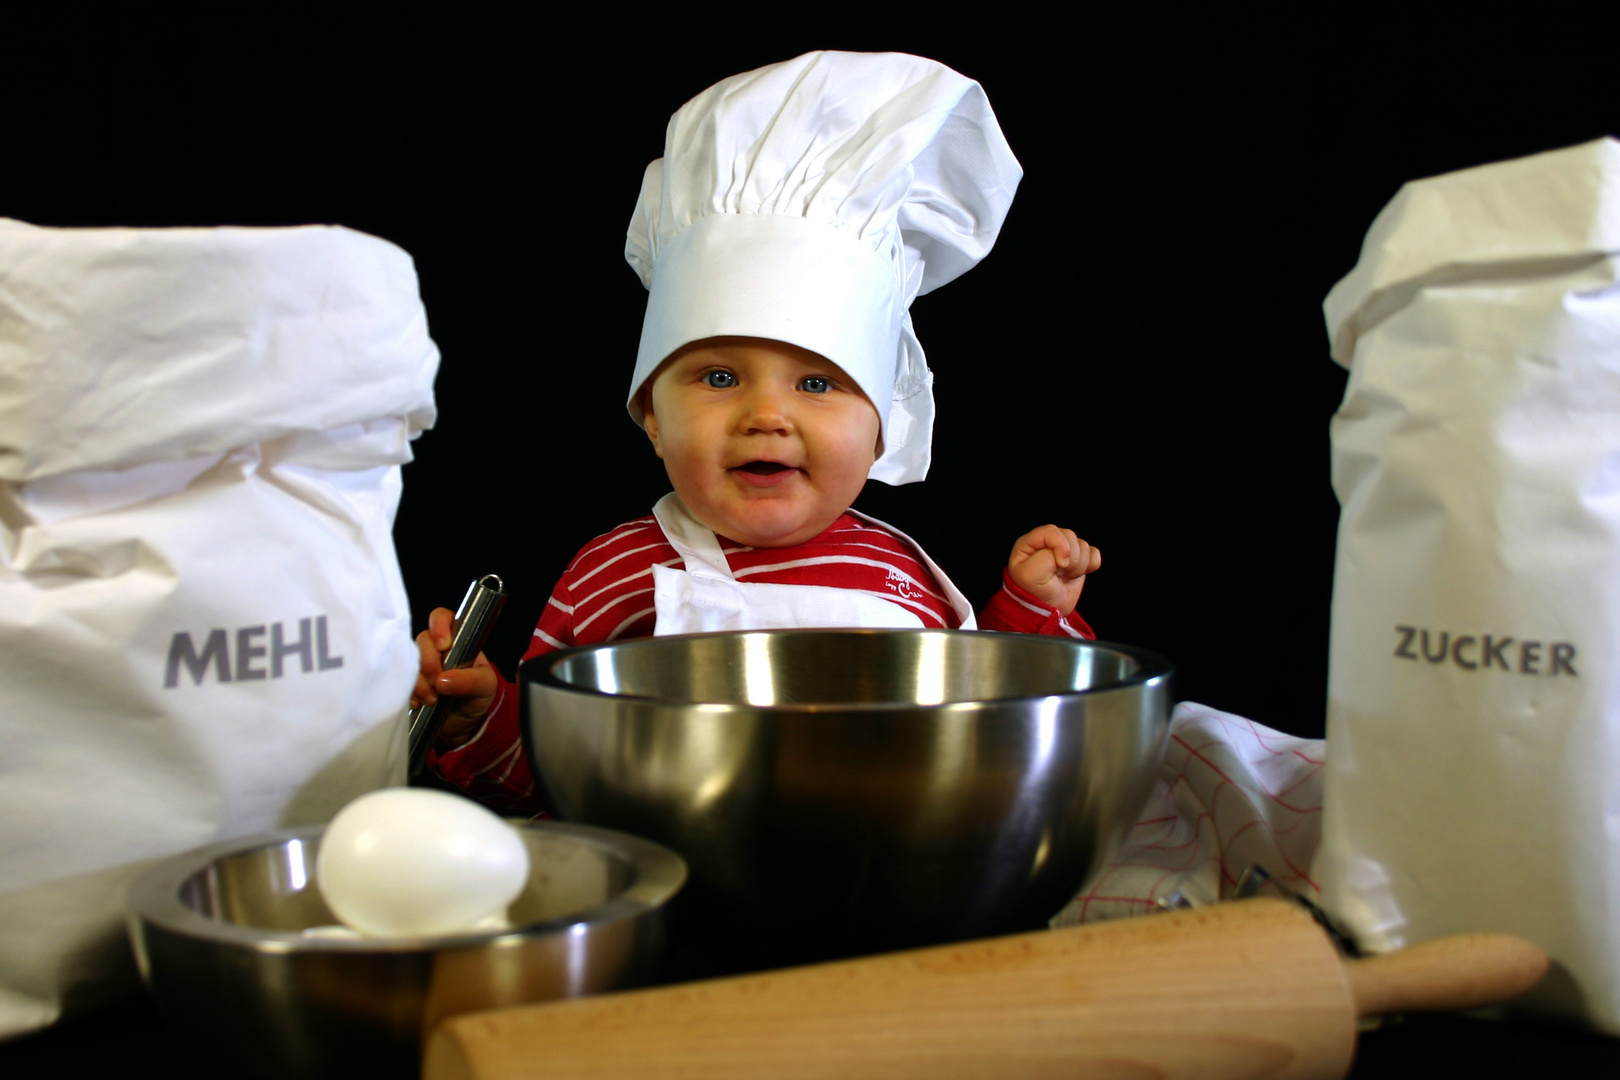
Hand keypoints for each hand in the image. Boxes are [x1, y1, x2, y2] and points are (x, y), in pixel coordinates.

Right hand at [410, 606, 497, 748]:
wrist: (466, 724)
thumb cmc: (479, 695)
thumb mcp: (485, 686)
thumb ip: (469, 680)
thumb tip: (442, 680)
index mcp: (458, 640)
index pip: (443, 618)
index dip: (439, 626)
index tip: (443, 646)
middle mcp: (436, 648)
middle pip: (422, 640)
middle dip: (428, 662)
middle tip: (437, 683)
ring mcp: (420, 664)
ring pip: (409, 660)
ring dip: (418, 681)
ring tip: (432, 699)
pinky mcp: (410, 682)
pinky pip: (400, 681)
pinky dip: (409, 693)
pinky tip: (419, 704)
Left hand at [1006, 525, 1099, 615]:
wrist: (1046, 611)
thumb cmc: (1033, 593)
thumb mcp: (1031, 575)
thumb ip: (1048, 556)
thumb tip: (1066, 554)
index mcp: (1030, 542)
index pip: (1052, 531)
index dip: (1060, 546)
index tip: (1060, 565)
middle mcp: (1047, 543)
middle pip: (1070, 536)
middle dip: (1069, 559)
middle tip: (1059, 574)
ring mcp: (1064, 550)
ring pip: (1083, 545)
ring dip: (1077, 566)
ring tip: (1064, 577)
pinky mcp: (1079, 559)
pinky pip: (1094, 553)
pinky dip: (1090, 565)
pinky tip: (1075, 575)